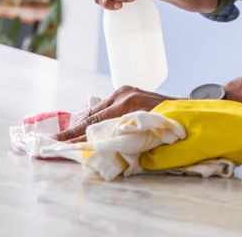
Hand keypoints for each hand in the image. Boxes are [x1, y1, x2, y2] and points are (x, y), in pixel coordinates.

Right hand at [53, 85, 170, 140]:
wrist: (188, 108)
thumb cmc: (171, 126)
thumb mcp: (146, 136)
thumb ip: (123, 140)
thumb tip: (100, 151)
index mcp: (129, 106)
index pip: (94, 123)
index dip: (74, 136)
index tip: (57, 145)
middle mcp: (125, 95)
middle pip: (91, 116)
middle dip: (73, 131)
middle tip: (54, 142)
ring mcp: (126, 91)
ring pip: (97, 109)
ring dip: (83, 123)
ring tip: (64, 136)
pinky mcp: (128, 91)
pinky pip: (106, 105)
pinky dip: (95, 116)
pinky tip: (85, 125)